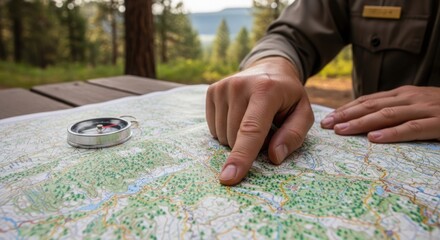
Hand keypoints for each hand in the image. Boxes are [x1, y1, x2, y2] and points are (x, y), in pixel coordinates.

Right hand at [206, 57, 313, 185]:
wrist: (271, 68)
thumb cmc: (288, 97)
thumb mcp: (303, 114)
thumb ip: (293, 136)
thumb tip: (274, 157)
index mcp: (266, 90)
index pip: (251, 129)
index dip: (241, 156)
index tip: (229, 178)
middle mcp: (240, 85)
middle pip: (235, 138)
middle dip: (250, 145)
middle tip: (266, 128)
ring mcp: (223, 87)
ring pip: (222, 136)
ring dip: (238, 138)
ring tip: (253, 120)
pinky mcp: (212, 91)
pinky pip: (213, 128)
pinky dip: (226, 130)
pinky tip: (239, 116)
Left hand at [320, 86, 439, 141]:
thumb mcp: (415, 106)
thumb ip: (395, 110)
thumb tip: (367, 123)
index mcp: (402, 95)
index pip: (368, 100)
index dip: (346, 109)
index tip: (328, 118)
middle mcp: (409, 98)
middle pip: (371, 106)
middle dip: (346, 115)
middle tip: (326, 125)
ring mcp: (424, 108)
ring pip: (386, 115)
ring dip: (361, 123)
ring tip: (341, 131)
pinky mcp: (438, 122)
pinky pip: (412, 128)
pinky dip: (392, 134)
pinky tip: (374, 139)